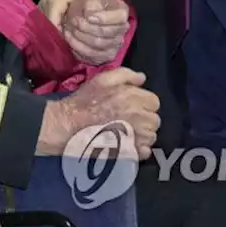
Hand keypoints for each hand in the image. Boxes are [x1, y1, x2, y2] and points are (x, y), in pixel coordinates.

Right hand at [38, 68, 159, 158]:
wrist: (70, 124)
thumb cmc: (85, 100)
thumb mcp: (102, 79)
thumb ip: (125, 74)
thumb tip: (142, 78)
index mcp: (134, 98)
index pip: (154, 102)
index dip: (144, 103)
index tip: (133, 105)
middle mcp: (139, 117)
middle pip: (155, 120)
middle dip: (145, 119)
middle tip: (130, 119)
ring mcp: (136, 136)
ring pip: (151, 136)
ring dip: (143, 134)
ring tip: (128, 132)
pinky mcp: (130, 151)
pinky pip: (146, 151)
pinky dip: (140, 149)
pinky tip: (128, 144)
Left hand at [62, 0, 129, 65]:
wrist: (82, 17)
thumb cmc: (85, 5)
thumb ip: (91, 3)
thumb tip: (88, 14)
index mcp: (122, 12)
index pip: (120, 17)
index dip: (103, 18)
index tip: (87, 15)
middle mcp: (123, 30)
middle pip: (106, 33)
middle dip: (86, 28)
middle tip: (73, 22)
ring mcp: (116, 45)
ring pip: (98, 45)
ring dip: (80, 38)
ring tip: (68, 30)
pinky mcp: (106, 56)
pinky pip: (93, 56)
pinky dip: (78, 48)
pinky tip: (70, 39)